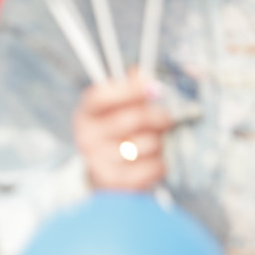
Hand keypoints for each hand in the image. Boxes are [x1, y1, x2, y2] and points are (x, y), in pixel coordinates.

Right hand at [73, 70, 172, 190]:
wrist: (103, 173)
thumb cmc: (116, 132)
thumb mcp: (117, 107)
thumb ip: (129, 88)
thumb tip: (140, 73)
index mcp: (85, 114)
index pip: (103, 96)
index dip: (131, 90)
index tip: (155, 88)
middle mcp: (86, 137)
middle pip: (135, 118)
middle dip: (160, 116)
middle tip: (168, 118)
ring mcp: (98, 161)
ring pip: (147, 144)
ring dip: (161, 141)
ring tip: (159, 142)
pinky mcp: (114, 181)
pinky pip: (151, 167)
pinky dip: (161, 163)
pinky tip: (157, 160)